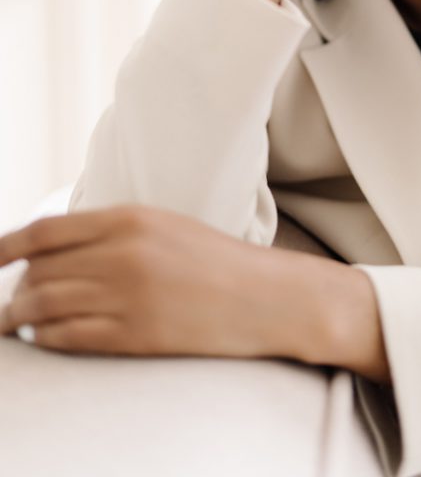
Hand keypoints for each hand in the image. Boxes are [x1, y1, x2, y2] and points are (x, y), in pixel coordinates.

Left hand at [0, 206, 312, 358]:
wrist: (260, 296)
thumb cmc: (211, 259)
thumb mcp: (161, 225)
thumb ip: (108, 230)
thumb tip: (49, 249)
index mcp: (129, 218)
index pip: (46, 232)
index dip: (6, 246)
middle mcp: (123, 254)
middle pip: (40, 271)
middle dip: (17, 286)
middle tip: (11, 297)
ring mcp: (128, 296)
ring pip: (45, 305)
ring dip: (20, 315)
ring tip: (12, 321)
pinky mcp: (134, 334)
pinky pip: (67, 337)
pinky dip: (45, 337)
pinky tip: (42, 335)